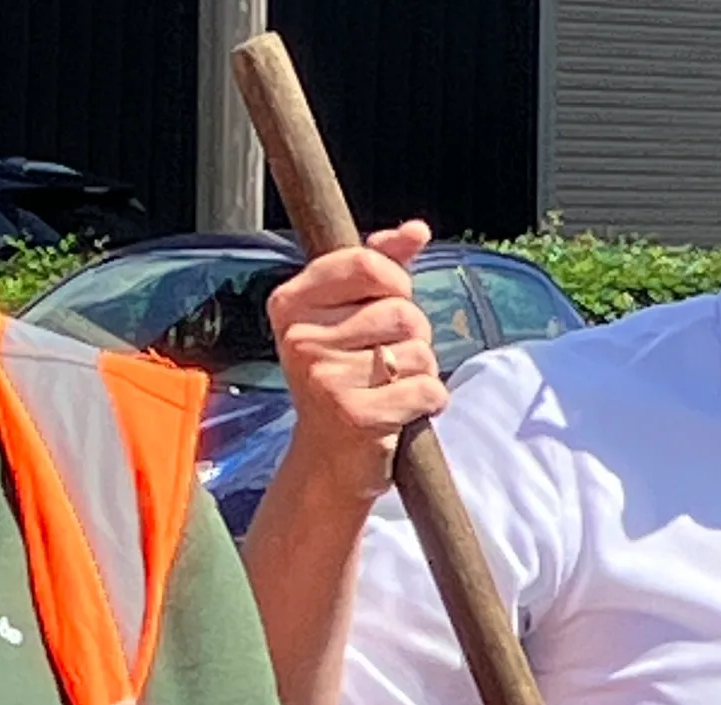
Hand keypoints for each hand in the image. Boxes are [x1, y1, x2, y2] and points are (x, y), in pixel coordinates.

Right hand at [267, 220, 452, 505]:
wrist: (329, 459)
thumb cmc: (344, 377)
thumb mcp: (349, 314)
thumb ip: (381, 265)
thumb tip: (416, 230)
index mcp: (290, 304)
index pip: (366, 263)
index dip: (396, 282)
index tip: (391, 302)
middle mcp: (300, 340)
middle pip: (400, 309)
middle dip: (413, 334)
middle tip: (388, 361)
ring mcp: (324, 379)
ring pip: (417, 350)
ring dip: (421, 369)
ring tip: (392, 386)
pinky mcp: (355, 416)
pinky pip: (426, 388)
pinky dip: (430, 400)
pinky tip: (405, 411)